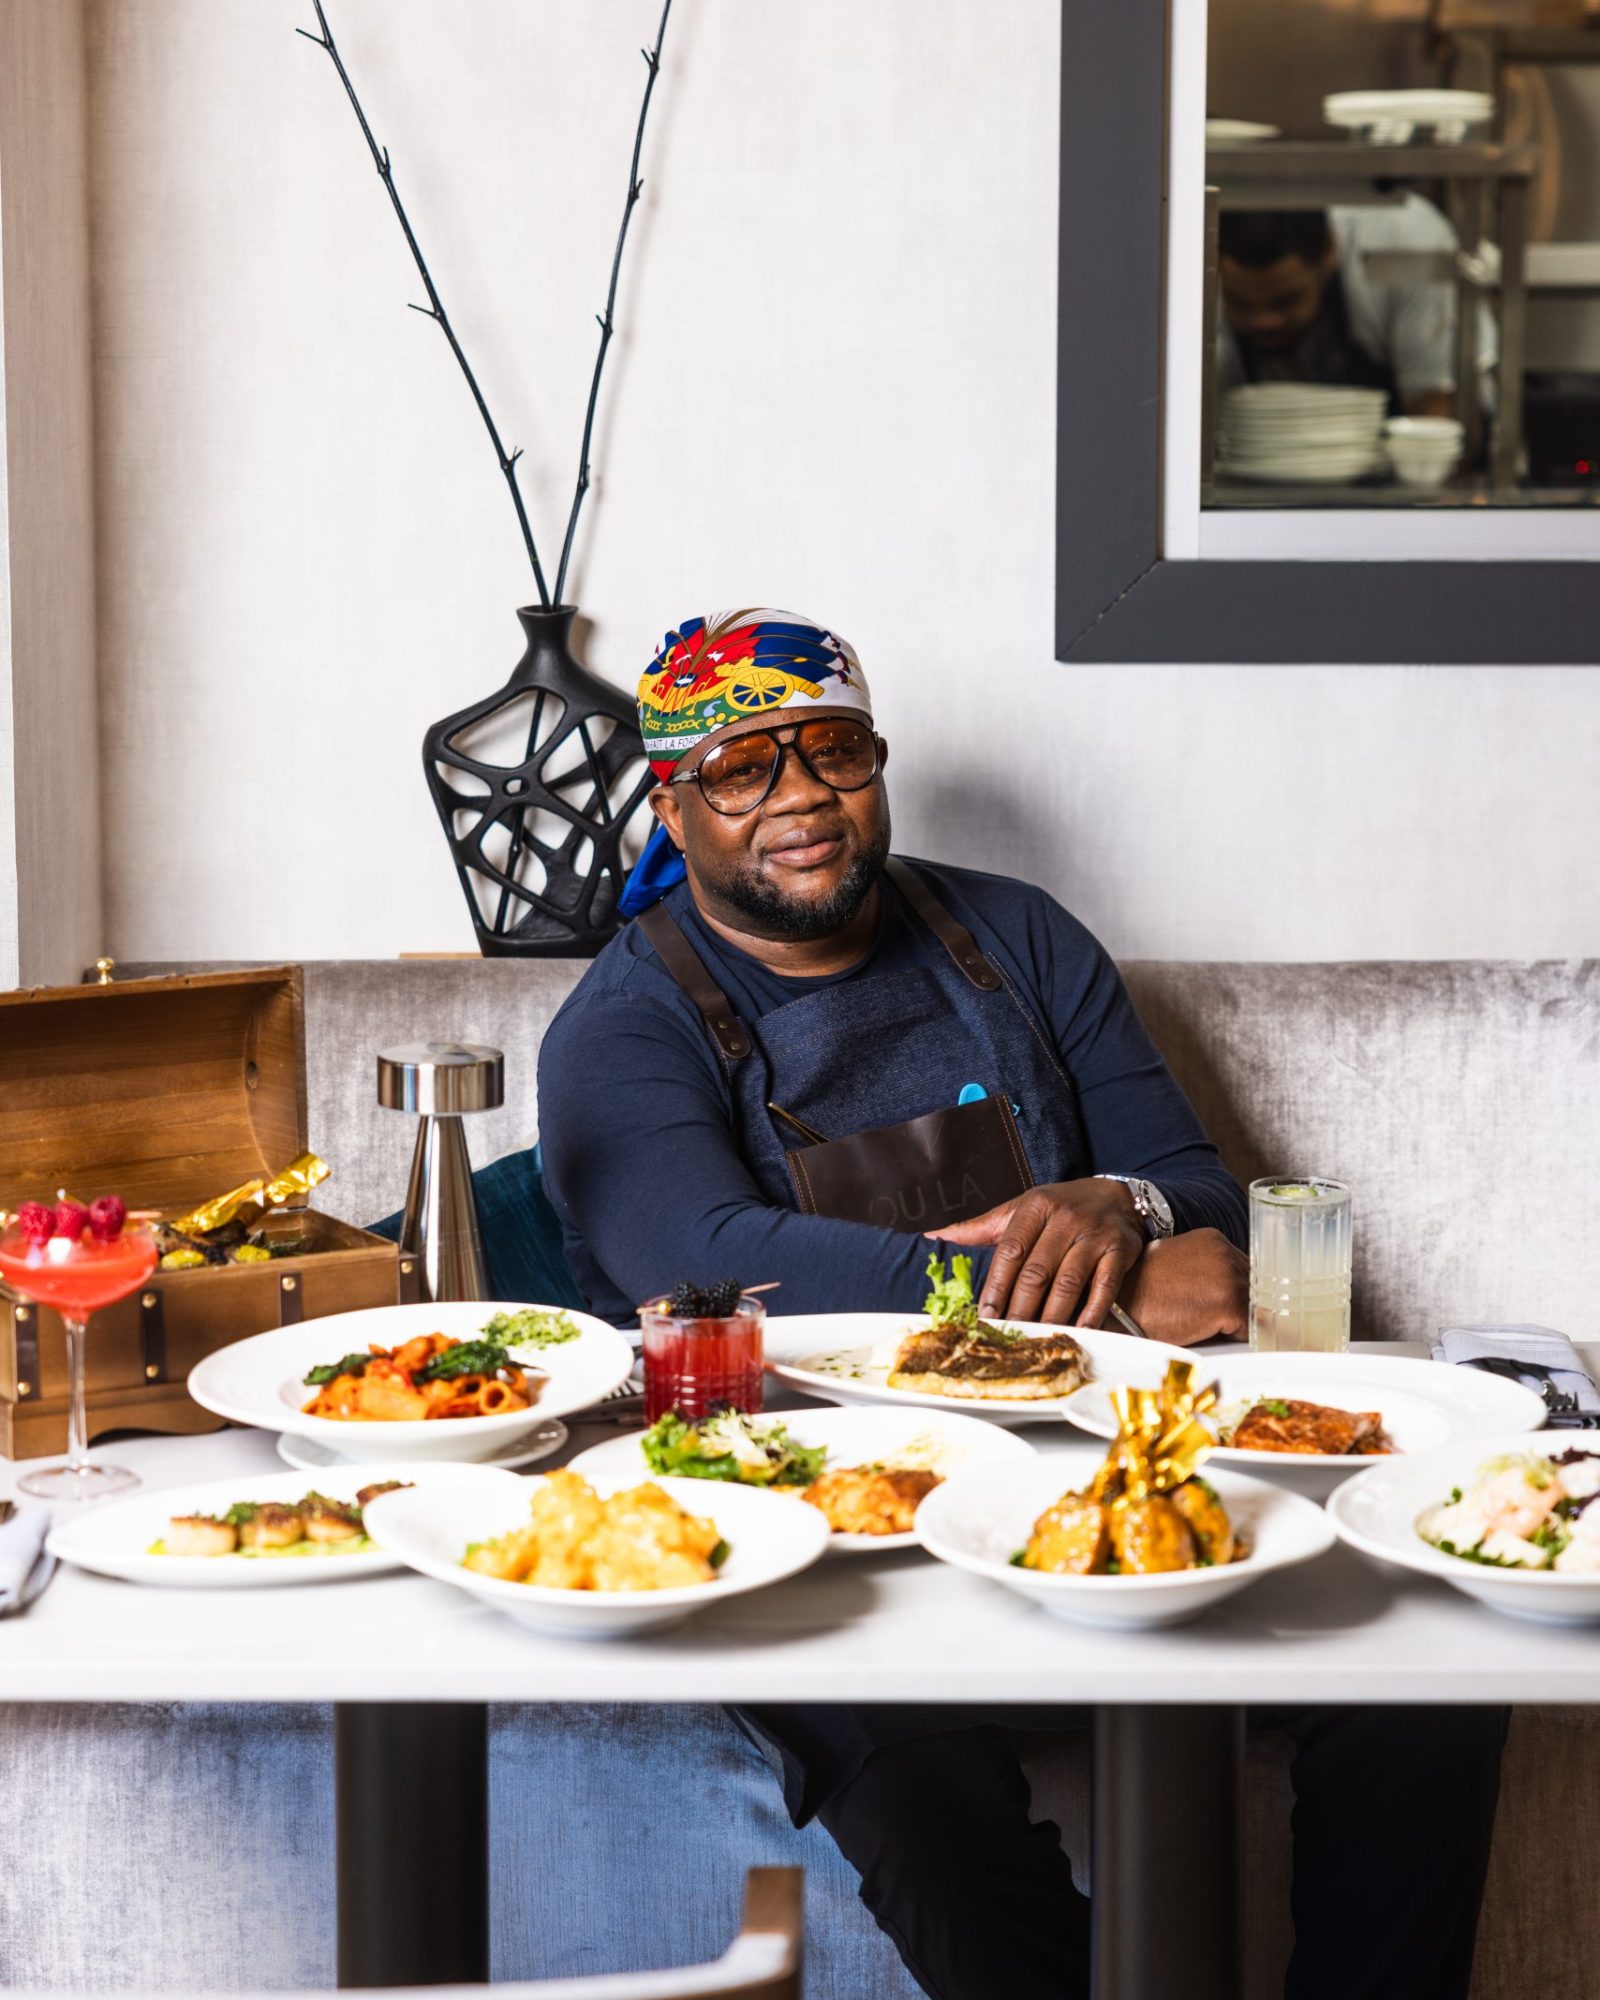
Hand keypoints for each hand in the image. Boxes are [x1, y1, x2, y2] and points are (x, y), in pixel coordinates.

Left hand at [928, 1178, 1146, 1326]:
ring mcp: (1094, 1236)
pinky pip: (1104, 1287)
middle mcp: (1065, 1219)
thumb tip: (931, 1238)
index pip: (1010, 1251)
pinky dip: (1092, 1312)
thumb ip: (979, 1228)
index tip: (984, 1315)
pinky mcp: (1121, 1251)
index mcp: (1035, 1207)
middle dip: (1019, 1308)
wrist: (1117, 1197)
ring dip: (1051, 1316)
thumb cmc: (1060, 1207)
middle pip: (1037, 1272)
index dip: (995, 1286)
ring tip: (1036, 1339)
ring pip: (1068, 1283)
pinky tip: (1078, 1331)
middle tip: (1008, 1336)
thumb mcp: (1020, 1208)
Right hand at [1116, 1228, 1247, 1345]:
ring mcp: (1229, 1276)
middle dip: (1243, 1308)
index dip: (1239, 1293)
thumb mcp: (1178, 1270)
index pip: (1246, 1271)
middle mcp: (1225, 1252)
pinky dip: (1237, 1339)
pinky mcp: (1229, 1303)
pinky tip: (1211, 1336)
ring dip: (1240, 1324)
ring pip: (1256, 1308)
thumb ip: (1207, 1275)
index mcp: (1213, 1241)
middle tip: (1222, 1324)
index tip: (1232, 1309)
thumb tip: (1231, 1297)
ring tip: (1213, 1329)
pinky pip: (1250, 1329)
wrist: (1117, 1303)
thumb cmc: (1140, 1293)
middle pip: (1255, 1288)